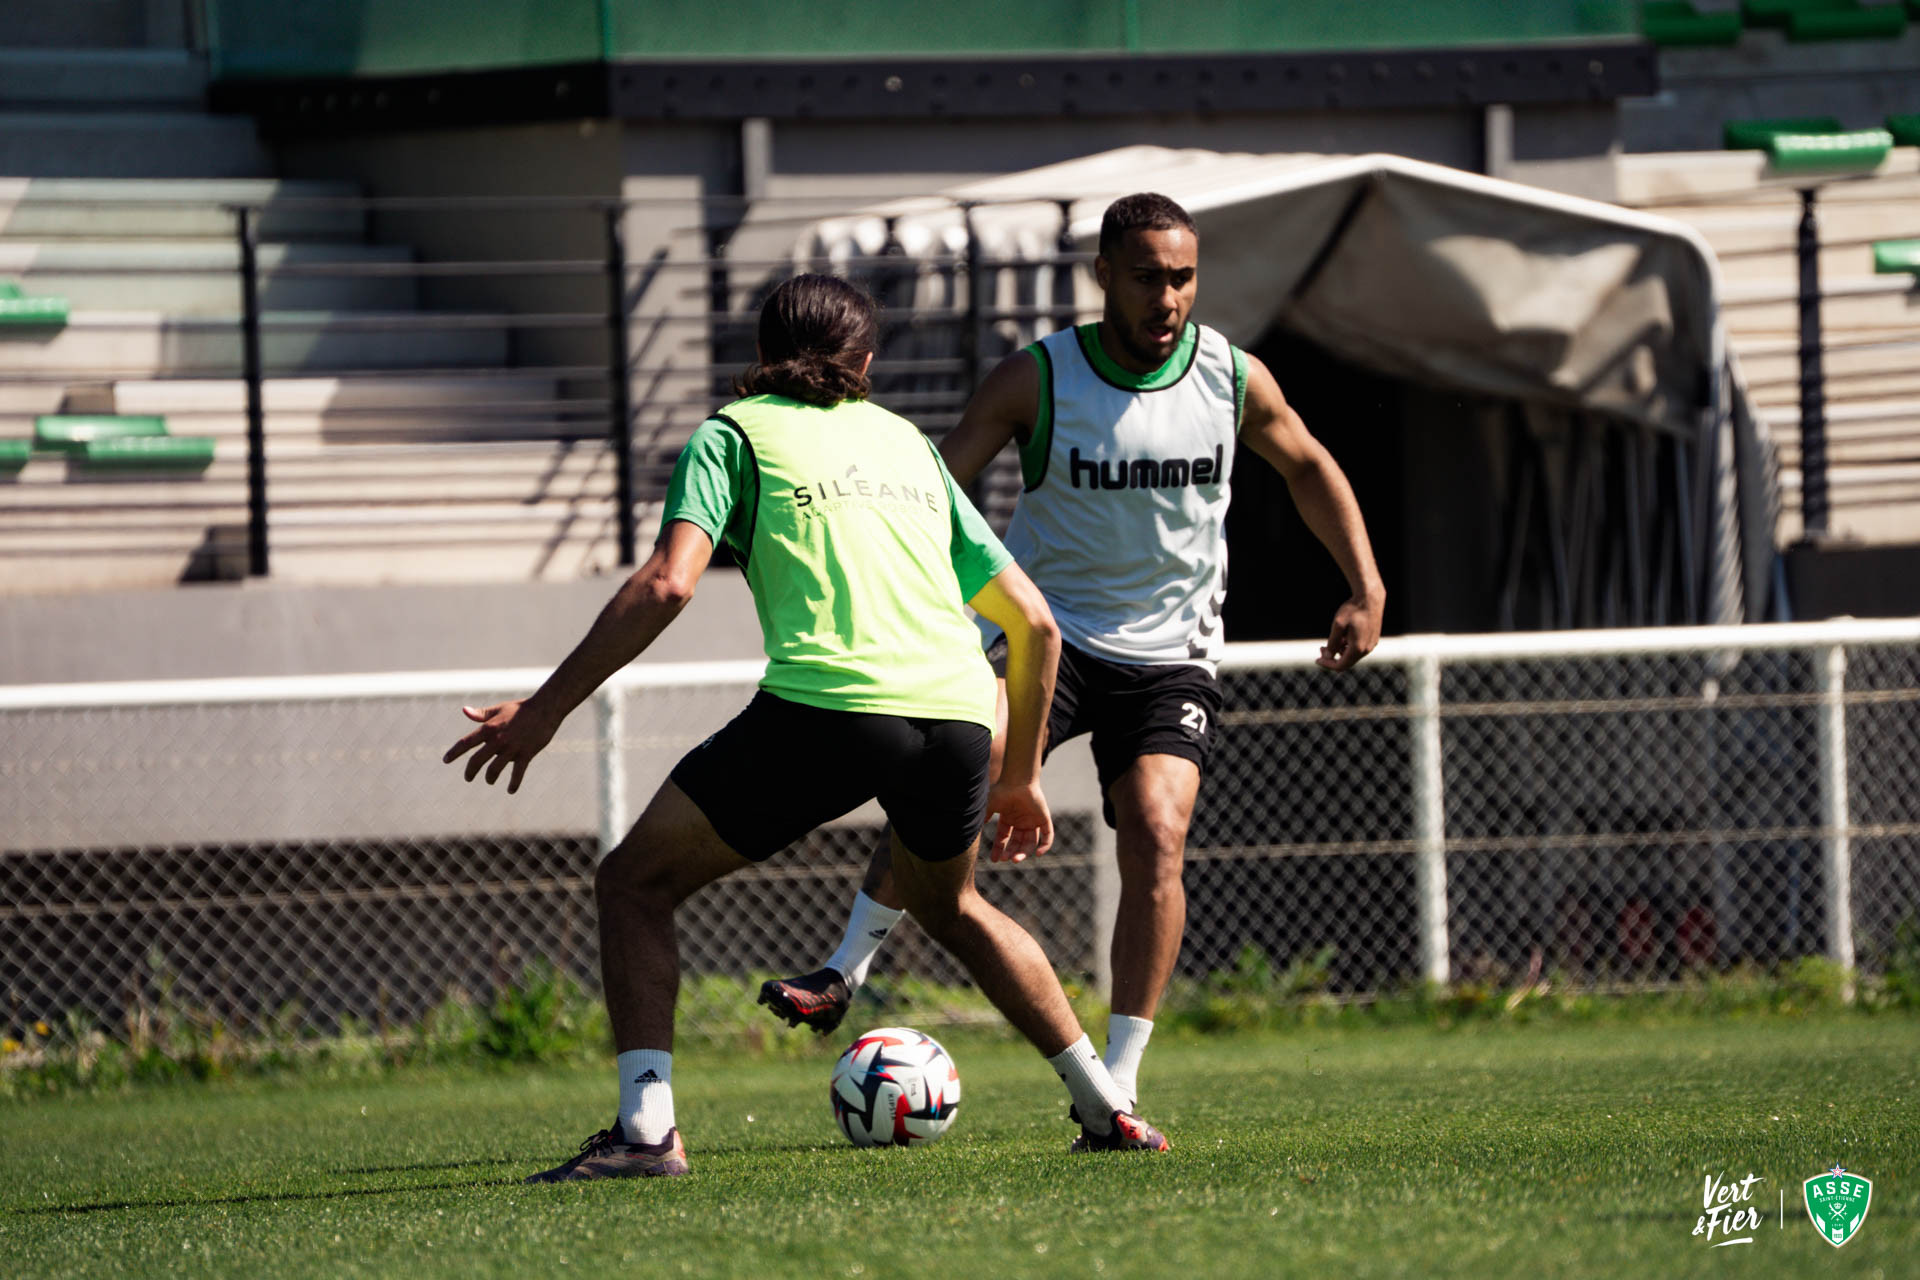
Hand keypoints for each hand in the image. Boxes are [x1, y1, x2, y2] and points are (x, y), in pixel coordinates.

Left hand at [442, 699, 558, 793]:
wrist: (545, 708)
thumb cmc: (521, 708)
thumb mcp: (499, 709)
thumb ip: (481, 714)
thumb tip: (464, 711)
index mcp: (489, 728)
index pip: (466, 743)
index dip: (454, 753)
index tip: (445, 760)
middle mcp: (498, 740)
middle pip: (477, 761)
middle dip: (470, 772)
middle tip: (468, 778)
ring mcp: (512, 748)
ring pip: (494, 770)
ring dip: (490, 778)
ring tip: (490, 780)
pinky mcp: (526, 754)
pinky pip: (517, 773)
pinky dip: (513, 784)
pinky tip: (510, 790)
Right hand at [985, 779, 1053, 862]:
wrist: (1018, 780)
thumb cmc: (1002, 790)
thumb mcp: (988, 806)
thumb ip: (983, 818)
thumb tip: (973, 831)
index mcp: (1008, 818)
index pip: (1004, 838)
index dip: (999, 849)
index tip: (995, 860)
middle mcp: (1021, 821)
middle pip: (1017, 842)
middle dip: (1011, 852)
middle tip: (1006, 859)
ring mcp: (1033, 820)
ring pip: (1030, 842)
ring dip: (1024, 852)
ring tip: (1016, 859)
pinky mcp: (1044, 818)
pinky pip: (1047, 836)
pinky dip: (1045, 846)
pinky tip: (1038, 854)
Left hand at [1317, 590, 1382, 671]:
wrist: (1370, 597)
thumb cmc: (1353, 609)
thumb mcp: (1338, 624)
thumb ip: (1332, 642)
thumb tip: (1328, 656)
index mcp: (1358, 648)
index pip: (1340, 666)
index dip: (1327, 664)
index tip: (1317, 660)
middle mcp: (1366, 649)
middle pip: (1347, 662)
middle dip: (1332, 658)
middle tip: (1321, 648)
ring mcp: (1371, 645)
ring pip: (1352, 656)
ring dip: (1341, 651)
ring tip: (1334, 638)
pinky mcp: (1373, 639)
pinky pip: (1358, 649)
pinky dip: (1349, 647)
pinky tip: (1343, 636)